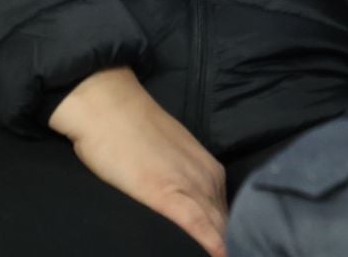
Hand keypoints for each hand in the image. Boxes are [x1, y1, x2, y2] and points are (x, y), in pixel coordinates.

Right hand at [48, 67, 227, 256]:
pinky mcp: (167, 192)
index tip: (237, 251)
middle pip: (227, 223)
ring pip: (217, 226)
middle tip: (241, 254)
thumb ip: (182, 182)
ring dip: (224, 246)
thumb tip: (183, 208)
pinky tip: (219, 256)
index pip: (228, 214)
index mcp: (210, 170)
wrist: (107, 106)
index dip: (230, 237)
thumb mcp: (168, 159)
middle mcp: (208, 177)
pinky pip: (196, 223)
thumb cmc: (131, 131)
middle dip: (231, 244)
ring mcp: (190, 184)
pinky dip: (210, 242)